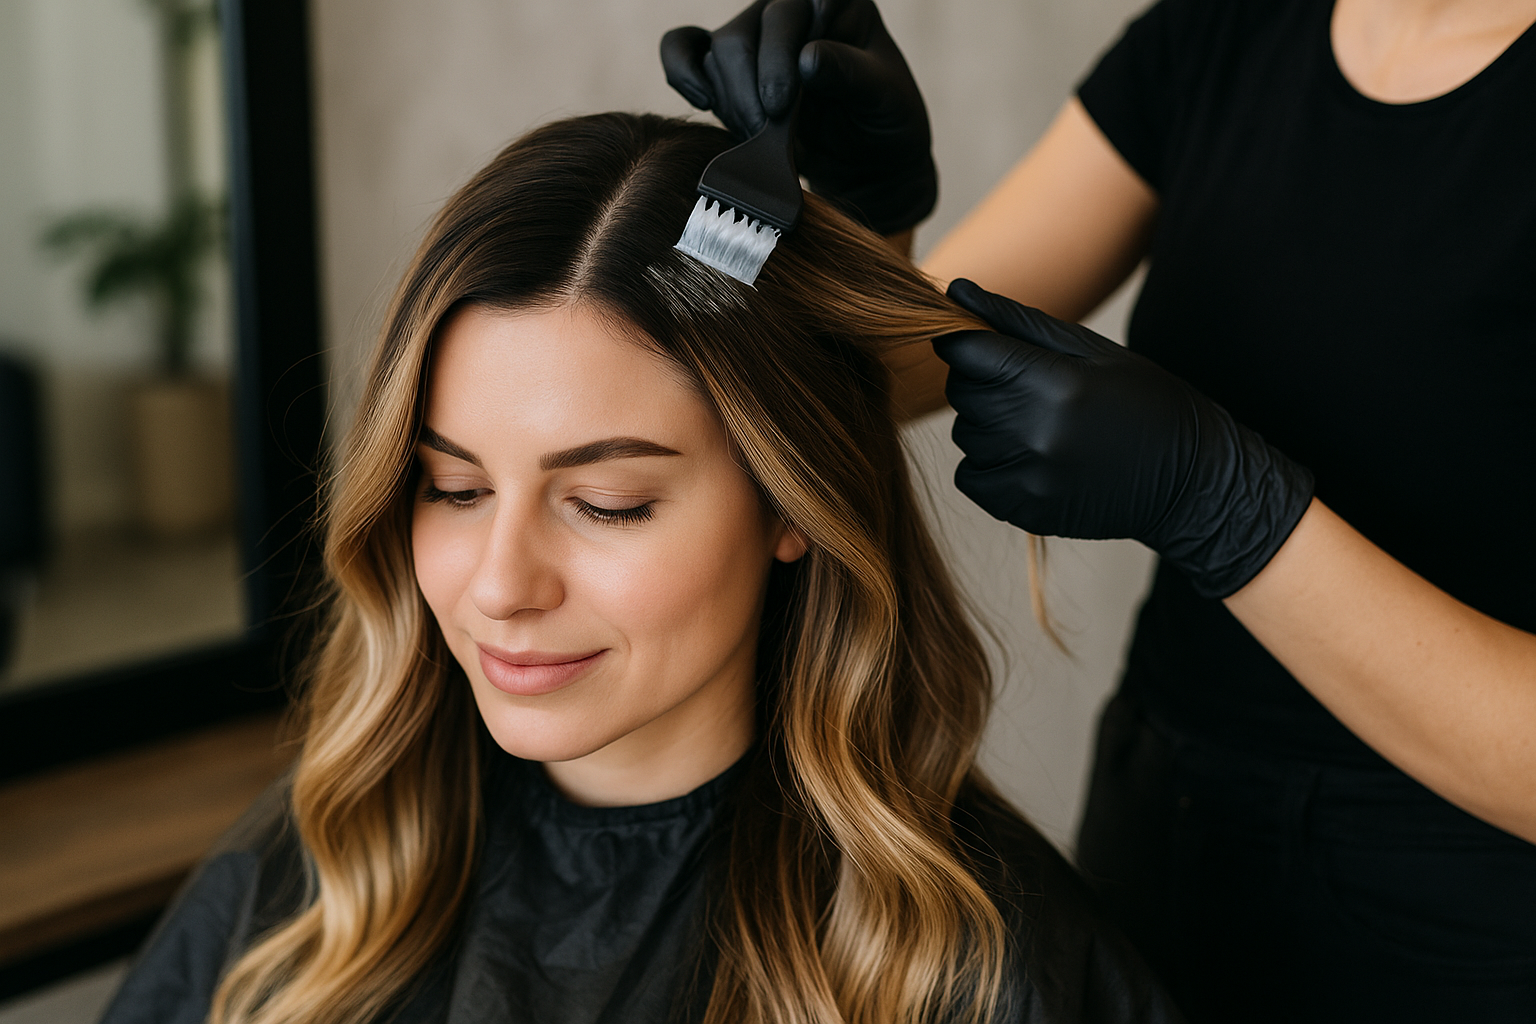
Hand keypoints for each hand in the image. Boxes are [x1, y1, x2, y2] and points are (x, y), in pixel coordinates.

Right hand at [660, 0, 936, 234]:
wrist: (868, 160)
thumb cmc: (885, 123)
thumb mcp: (887, 101)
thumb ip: (852, 76)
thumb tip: (808, 58)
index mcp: (835, 1)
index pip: (794, 7)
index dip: (780, 52)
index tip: (783, 105)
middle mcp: (793, 9)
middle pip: (745, 34)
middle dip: (752, 91)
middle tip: (769, 133)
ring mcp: (757, 34)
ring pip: (719, 54)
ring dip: (733, 103)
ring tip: (760, 139)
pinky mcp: (729, 66)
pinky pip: (685, 49)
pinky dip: (682, 71)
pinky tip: (701, 100)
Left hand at [934, 279, 1314, 598]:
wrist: (1189, 481)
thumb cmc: (1143, 400)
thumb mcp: (1090, 349)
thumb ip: (1017, 321)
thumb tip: (955, 291)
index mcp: (1058, 383)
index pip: (968, 353)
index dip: (964, 344)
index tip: (974, 345)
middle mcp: (1038, 433)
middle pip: (963, 393)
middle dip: (982, 382)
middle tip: (1026, 386)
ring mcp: (1030, 477)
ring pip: (965, 434)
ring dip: (988, 424)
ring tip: (1038, 424)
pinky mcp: (1024, 510)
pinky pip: (970, 476)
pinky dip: (987, 464)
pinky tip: (1029, 456)